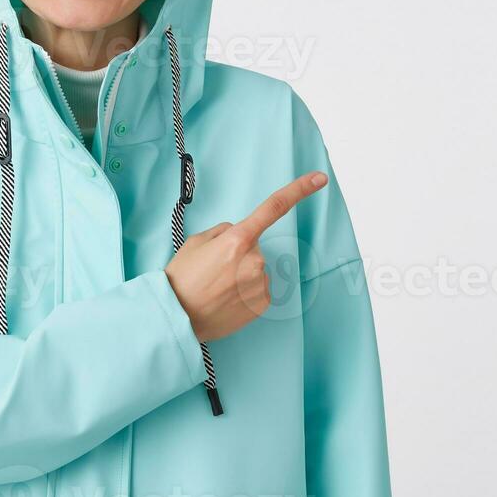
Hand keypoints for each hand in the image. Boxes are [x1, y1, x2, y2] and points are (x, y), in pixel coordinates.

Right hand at [164, 171, 327, 341]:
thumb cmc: (182, 278)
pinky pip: (259, 288)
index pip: (274, 208)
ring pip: (256, 269)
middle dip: (238, 253)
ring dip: (241, 275)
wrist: (177, 317)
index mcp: (237, 239)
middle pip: (253, 246)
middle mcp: (255, 259)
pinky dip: (246, 292)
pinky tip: (227, 299)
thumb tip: (238, 234)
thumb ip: (224, 231)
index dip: (299, 190)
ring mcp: (261, 282)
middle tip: (213, 270)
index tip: (319, 179)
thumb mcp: (197, 242)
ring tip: (217, 287)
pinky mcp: (264, 303)